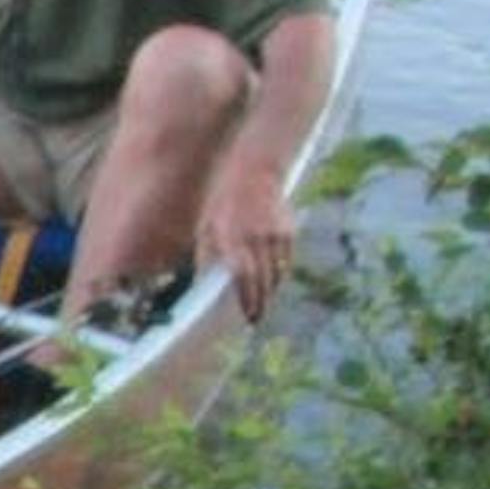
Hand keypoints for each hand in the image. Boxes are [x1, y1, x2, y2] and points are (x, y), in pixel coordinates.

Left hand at [197, 159, 294, 322]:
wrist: (253, 170)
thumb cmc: (222, 200)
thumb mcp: (205, 224)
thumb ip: (206, 254)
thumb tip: (201, 284)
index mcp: (231, 237)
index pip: (243, 277)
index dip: (248, 300)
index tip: (249, 318)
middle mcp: (254, 238)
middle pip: (263, 281)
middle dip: (261, 304)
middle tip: (256, 318)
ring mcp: (274, 234)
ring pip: (277, 274)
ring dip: (271, 290)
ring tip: (263, 300)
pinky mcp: (288, 230)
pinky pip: (286, 261)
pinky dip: (280, 272)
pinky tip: (272, 278)